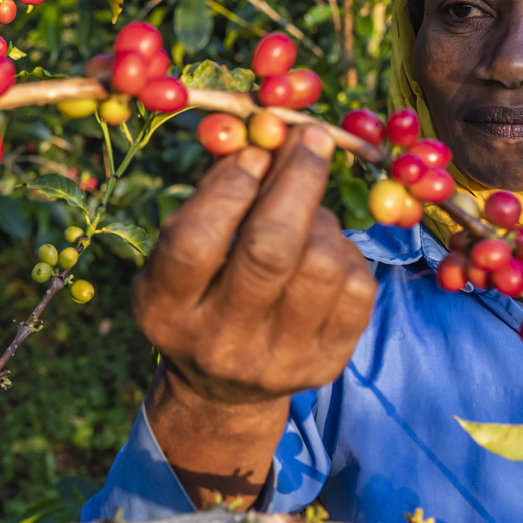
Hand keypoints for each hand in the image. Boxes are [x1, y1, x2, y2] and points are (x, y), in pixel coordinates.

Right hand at [134, 128, 376, 504]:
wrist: (223, 387)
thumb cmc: (198, 295)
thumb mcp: (177, 256)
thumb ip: (212, 198)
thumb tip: (266, 135)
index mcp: (166, 309)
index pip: (195, 241)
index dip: (229, 186)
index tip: (254, 151)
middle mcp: (218, 341)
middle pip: (269, 250)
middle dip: (297, 179)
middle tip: (310, 137)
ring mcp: (277, 360)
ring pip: (321, 264)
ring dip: (320, 217)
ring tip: (306, 210)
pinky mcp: (325, 365)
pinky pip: (356, 287)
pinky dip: (344, 251)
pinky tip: (323, 248)